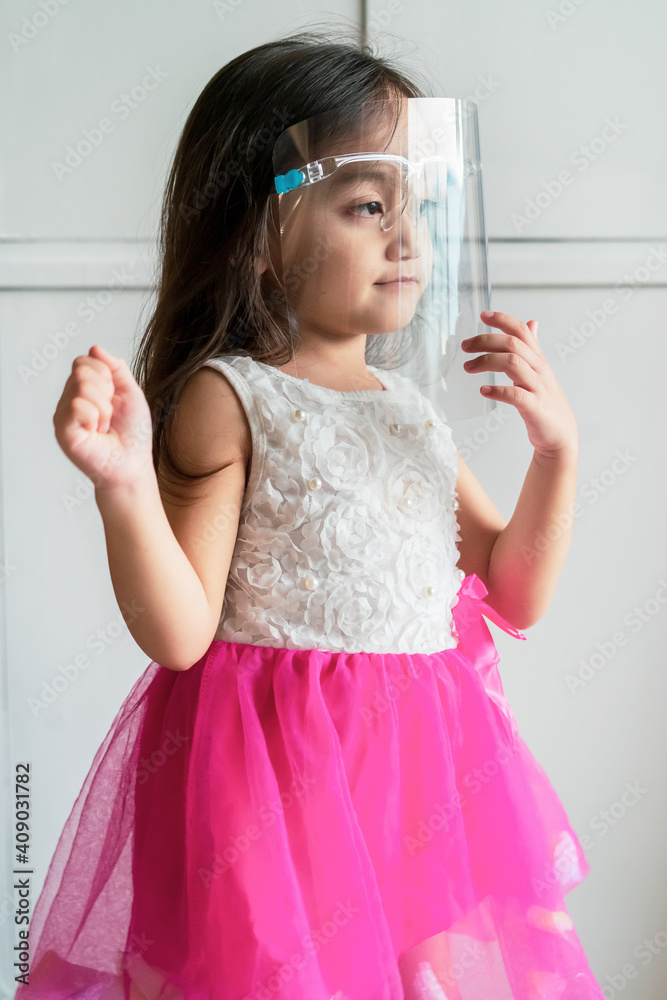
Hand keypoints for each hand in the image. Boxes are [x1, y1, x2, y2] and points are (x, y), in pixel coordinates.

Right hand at [53, 345, 154, 492]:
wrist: (133, 463)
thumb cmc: (132, 434)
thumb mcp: (130, 392)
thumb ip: (115, 367)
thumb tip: (95, 348)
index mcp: (84, 390)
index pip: (84, 361)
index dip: (105, 374)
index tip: (113, 396)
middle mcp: (69, 400)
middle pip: (81, 370)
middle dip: (105, 390)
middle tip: (109, 414)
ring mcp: (64, 415)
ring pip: (81, 386)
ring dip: (104, 407)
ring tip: (104, 425)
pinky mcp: (63, 430)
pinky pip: (77, 406)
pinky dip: (95, 418)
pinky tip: (96, 432)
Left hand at [461, 311, 578, 461]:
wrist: (560, 436)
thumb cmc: (546, 404)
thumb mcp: (540, 371)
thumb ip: (533, 348)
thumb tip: (531, 323)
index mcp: (538, 360)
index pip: (522, 331)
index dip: (503, 320)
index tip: (482, 315)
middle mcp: (539, 370)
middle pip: (513, 344)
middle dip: (486, 341)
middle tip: (465, 346)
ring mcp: (538, 388)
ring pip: (514, 364)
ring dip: (487, 362)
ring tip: (468, 367)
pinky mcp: (535, 408)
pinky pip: (516, 395)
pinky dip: (498, 391)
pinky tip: (484, 391)